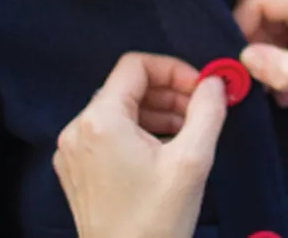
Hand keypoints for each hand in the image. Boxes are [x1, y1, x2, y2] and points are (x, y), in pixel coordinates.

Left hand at [52, 52, 226, 237]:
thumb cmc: (157, 221)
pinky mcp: (76, 171)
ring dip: (156, 112)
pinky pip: (108, 135)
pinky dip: (138, 133)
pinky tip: (165, 152)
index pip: (136, 66)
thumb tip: (215, 82)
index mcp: (101, 121)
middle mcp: (77, 131)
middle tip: (202, 110)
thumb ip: (208, 111)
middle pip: (127, 87)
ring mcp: (72, 152)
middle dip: (169, 93)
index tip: (201, 89)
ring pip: (119, 111)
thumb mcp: (193, 159)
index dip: (174, 70)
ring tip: (189, 132)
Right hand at [234, 0, 287, 112]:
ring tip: (280, 87)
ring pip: (263, 14)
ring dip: (266, 52)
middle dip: (255, 46)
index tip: (242, 69)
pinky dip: (276, 47)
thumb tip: (245, 56)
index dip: (241, 32)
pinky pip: (275, 17)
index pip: (257, 0)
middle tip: (265, 85)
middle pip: (258, 5)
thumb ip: (284, 70)